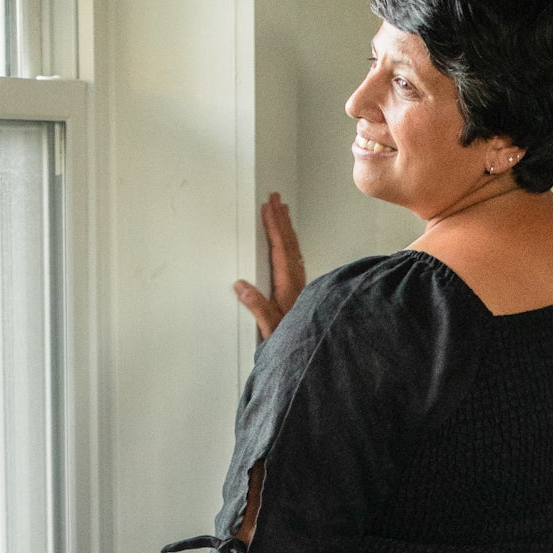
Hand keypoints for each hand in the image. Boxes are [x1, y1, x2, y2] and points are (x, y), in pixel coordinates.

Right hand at [233, 191, 304, 339]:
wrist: (311, 353)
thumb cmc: (291, 341)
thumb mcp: (269, 326)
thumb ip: (256, 306)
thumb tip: (241, 286)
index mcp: (288, 286)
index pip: (280, 249)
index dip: (274, 226)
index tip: (269, 208)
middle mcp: (296, 282)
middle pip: (289, 243)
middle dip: (282, 219)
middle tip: (277, 199)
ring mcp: (299, 285)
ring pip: (294, 249)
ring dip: (287, 229)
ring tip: (283, 212)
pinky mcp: (300, 290)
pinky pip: (295, 258)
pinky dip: (290, 244)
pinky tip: (288, 242)